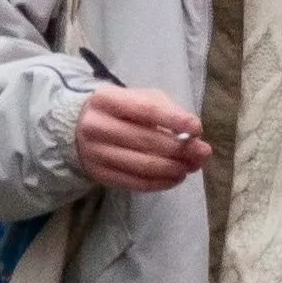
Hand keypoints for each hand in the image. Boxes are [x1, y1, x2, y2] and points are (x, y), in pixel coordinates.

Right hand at [75, 87, 210, 193]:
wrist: (78, 129)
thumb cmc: (120, 111)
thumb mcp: (139, 99)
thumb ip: (167, 111)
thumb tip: (194, 135)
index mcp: (106, 100)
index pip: (146, 110)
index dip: (174, 119)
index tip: (197, 128)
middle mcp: (96, 126)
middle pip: (146, 141)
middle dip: (180, 149)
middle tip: (203, 152)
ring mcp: (95, 153)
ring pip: (143, 166)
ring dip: (173, 168)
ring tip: (191, 167)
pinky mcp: (99, 175)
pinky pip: (136, 183)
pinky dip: (161, 183)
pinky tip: (175, 177)